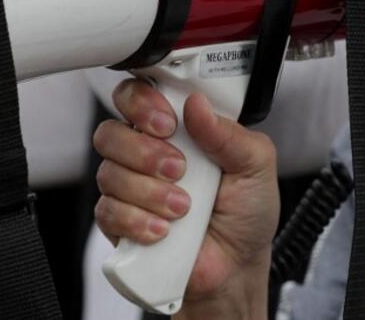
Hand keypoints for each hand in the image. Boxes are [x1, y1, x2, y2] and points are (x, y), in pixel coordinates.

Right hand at [93, 80, 279, 314]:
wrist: (236, 267)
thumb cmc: (246, 213)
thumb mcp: (256, 165)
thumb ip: (229, 133)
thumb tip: (197, 104)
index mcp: (177, 129)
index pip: (137, 97)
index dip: (141, 103)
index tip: (167, 122)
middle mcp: (146, 153)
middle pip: (111, 132)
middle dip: (144, 151)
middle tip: (179, 169)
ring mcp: (129, 187)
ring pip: (109, 174)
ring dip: (149, 192)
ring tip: (183, 208)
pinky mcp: (119, 222)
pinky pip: (107, 212)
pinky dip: (137, 221)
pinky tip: (164, 231)